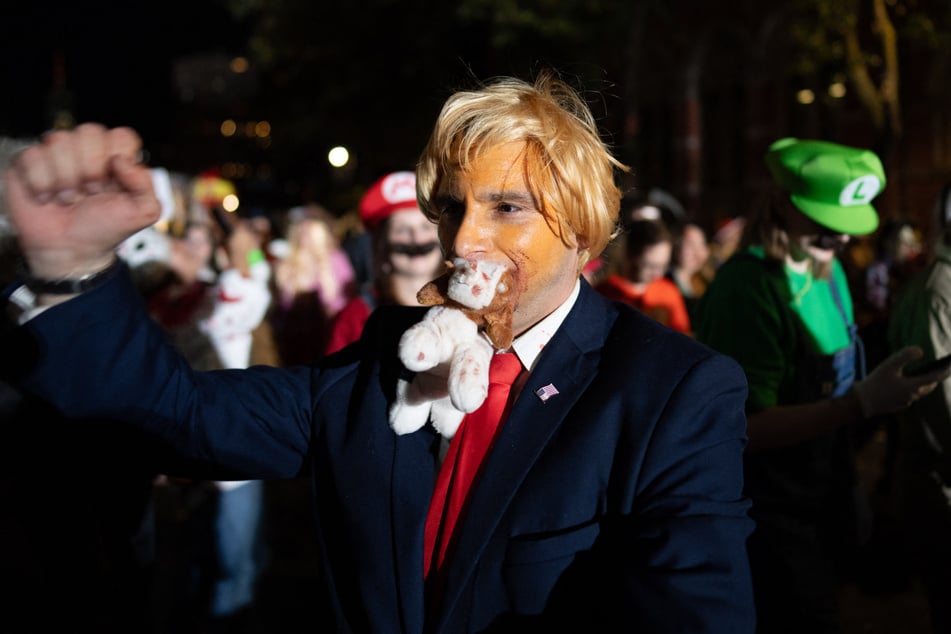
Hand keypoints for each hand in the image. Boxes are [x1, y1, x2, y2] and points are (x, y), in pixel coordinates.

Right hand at [4, 123, 160, 278]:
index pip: (121, 136)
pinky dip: (41, 184)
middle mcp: (87, 149)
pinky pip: (33, 155)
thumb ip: (146, 185)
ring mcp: (57, 152)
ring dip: (66, 180)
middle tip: (90, 194)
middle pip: (90, 132)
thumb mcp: (142, 212)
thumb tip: (121, 160)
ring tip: (69, 198)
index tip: (114, 187)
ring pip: (59, 140)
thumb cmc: (105, 228)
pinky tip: (47, 197)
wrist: (70, 250)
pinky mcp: (29, 160)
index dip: (117, 162)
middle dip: (92, 171)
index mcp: (117, 155)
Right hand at [853, 346, 948, 417]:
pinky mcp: (898, 406)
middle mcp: (913, 396)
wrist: (861, 402)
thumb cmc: (875, 382)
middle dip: (934, 378)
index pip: (935, 378)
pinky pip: (908, 397)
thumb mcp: (889, 365)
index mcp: (913, 386)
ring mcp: (905, 403)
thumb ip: (906, 355)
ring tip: (919, 375)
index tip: (950, 365)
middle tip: (936, 369)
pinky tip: (901, 385)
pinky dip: (909, 390)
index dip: (945, 371)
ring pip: (918, 392)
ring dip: (921, 384)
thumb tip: (921, 351)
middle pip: (929, 386)